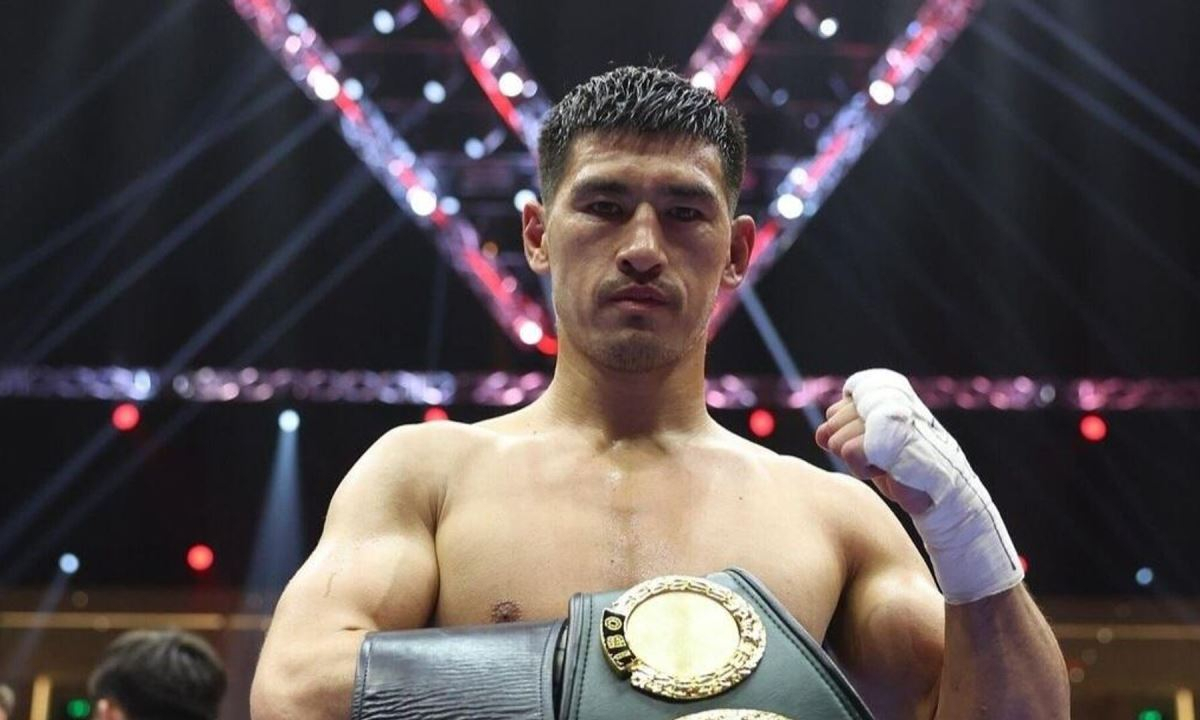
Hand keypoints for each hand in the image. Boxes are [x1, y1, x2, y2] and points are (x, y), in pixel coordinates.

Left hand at [815, 397, 933, 515]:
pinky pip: (848, 453)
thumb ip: (841, 429)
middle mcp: (888, 394)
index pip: (834, 411)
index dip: (846, 435)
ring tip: (887, 461)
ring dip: (858, 460)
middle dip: (850, 447)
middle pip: (832, 424)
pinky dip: (863, 469)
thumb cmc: (901, 465)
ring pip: (837, 439)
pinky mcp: (889, 435)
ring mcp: (890, 413)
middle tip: (882, 454)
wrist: (938, 491)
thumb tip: (821, 434)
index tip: (874, 443)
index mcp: (886, 388)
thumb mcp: (867, 441)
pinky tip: (887, 469)